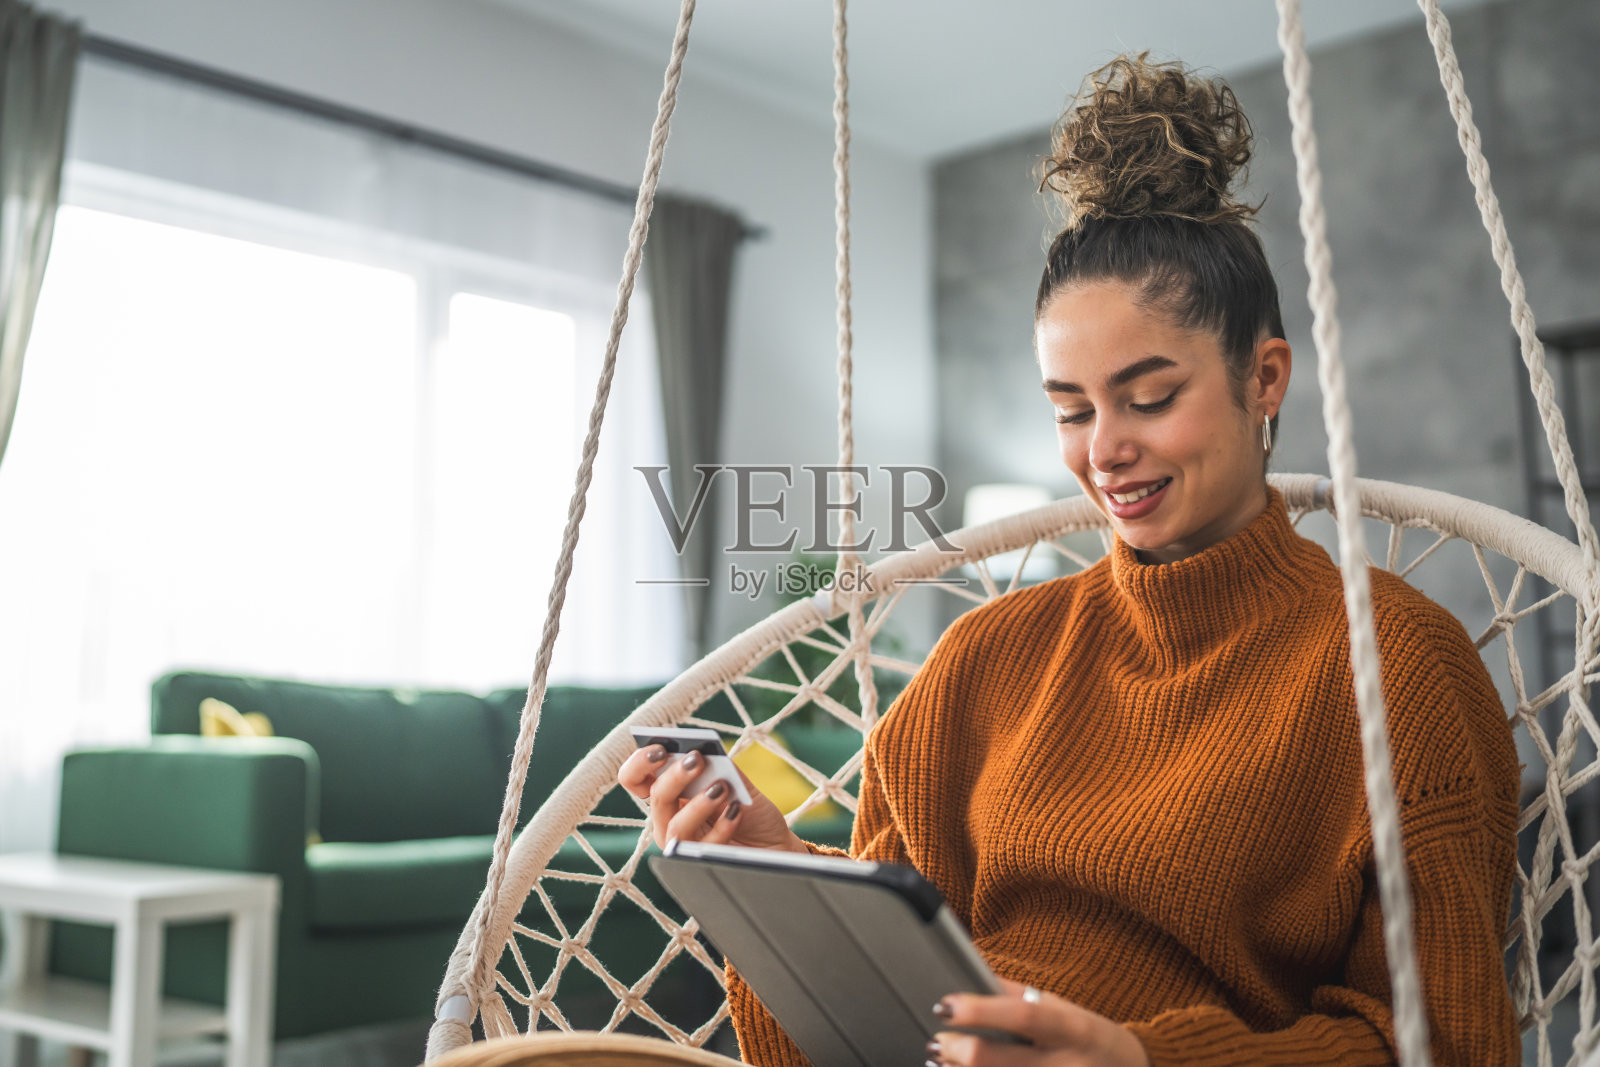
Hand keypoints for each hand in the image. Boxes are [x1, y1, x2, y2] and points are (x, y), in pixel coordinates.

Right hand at [616, 744, 805, 853]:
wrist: (774, 846)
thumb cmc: (751, 813)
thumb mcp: (737, 783)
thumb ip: (721, 767)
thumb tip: (708, 751)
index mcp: (670, 795)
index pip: (636, 779)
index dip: (640, 762)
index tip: (660, 748)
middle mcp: (668, 820)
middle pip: (656, 798)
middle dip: (675, 775)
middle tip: (697, 759)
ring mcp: (682, 844)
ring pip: (676, 826)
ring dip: (698, 804)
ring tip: (722, 788)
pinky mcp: (701, 864)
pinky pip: (703, 847)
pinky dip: (722, 825)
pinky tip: (737, 811)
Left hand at [928, 980, 1150, 1066]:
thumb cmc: (1088, 1036)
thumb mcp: (1063, 1009)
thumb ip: (1016, 995)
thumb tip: (969, 975)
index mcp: (1071, 1028)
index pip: (1022, 1015)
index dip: (980, 1011)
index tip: (945, 1006)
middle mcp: (1067, 1065)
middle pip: (1000, 1062)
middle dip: (959, 1051)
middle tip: (937, 1041)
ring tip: (940, 1061)